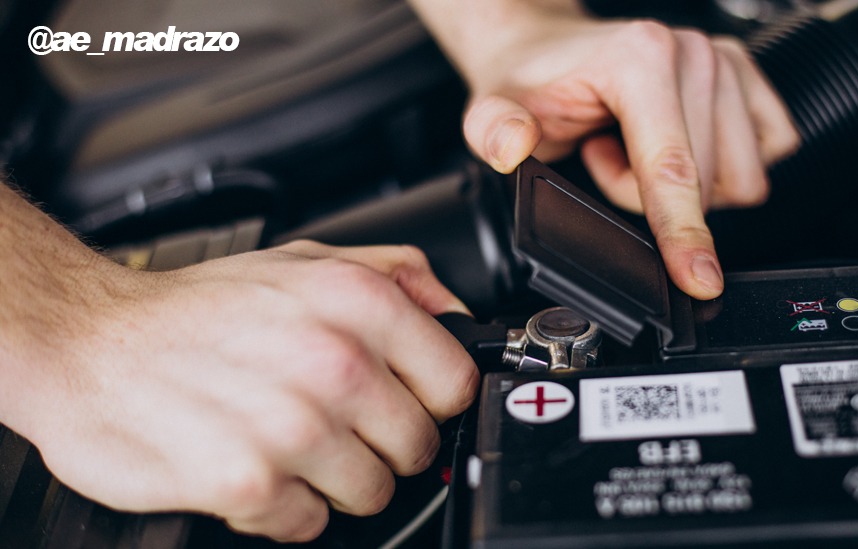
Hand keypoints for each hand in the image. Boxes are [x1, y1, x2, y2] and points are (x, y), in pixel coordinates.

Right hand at [24, 241, 476, 541]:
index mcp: (358, 303)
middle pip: (417, 446)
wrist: (90, 341)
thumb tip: (456, 313)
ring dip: (333, 478)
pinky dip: (284, 506)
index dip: (431, 398)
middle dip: (382, 443)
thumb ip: (396, 275)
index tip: (404, 400)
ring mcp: (294, 427)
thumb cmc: (198, 308)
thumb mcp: (305, 259)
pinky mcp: (251, 482)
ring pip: (372, 493)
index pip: (456, 383)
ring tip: (287, 440)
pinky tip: (254, 464)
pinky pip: (310, 523)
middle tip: (333, 421)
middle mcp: (334, 362)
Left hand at [449, 11, 798, 298]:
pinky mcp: (747, 77)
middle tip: (602, 157)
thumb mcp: (493, 108)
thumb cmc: (530, 80)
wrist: (547, 49)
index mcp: (640, 59)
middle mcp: (692, 54)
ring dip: (683, 185)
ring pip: (738, 178)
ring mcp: (726, 61)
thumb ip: (494, 130)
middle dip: (648, 196)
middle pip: (706, 184)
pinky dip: (717, 169)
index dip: (683, 233)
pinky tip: (669, 145)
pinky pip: (764, 156)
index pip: (672, 169)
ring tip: (631, 149)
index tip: (699, 280)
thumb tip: (512, 146)